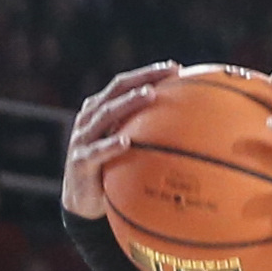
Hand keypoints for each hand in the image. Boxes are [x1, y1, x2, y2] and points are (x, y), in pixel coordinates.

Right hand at [64, 62, 181, 217]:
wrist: (81, 202)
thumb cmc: (110, 172)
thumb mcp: (127, 149)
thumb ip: (145, 135)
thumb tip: (191, 134)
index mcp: (99, 111)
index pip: (124, 85)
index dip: (147, 74)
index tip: (175, 68)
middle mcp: (89, 119)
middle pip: (115, 91)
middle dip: (141, 79)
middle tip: (167, 73)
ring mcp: (82, 138)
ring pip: (106, 115)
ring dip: (128, 103)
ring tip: (149, 95)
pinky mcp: (80, 161)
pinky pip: (96, 152)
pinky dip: (110, 146)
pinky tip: (126, 142)